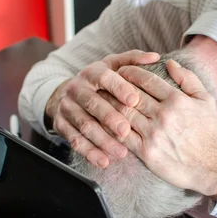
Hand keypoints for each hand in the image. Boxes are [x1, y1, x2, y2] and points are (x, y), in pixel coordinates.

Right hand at [45, 50, 159, 167]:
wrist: (64, 95)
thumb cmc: (98, 82)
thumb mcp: (112, 66)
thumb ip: (133, 61)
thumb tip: (155, 56)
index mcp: (91, 73)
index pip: (104, 77)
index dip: (119, 88)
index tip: (134, 100)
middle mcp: (76, 88)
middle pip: (92, 103)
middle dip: (109, 118)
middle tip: (126, 130)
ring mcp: (67, 108)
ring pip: (84, 125)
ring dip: (102, 140)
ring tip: (121, 152)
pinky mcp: (61, 125)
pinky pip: (74, 141)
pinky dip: (89, 152)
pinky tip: (104, 161)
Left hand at [100, 60, 216, 196]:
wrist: (212, 168)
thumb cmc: (209, 132)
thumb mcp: (206, 101)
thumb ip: (188, 79)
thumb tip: (170, 63)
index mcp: (177, 100)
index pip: (146, 79)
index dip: (131, 72)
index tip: (122, 71)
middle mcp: (164, 115)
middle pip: (131, 95)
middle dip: (115, 87)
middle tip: (105, 83)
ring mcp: (154, 134)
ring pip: (124, 113)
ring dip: (110, 105)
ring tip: (102, 100)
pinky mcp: (147, 152)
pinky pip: (123, 136)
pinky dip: (112, 128)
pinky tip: (106, 123)